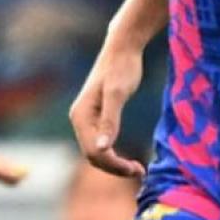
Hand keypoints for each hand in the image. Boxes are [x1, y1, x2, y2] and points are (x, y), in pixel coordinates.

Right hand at [69, 41, 146, 177]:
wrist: (122, 47)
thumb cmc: (122, 67)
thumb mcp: (117, 94)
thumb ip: (110, 121)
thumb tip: (103, 149)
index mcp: (81, 116)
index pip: (93, 152)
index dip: (114, 165)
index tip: (137, 169)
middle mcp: (79, 119)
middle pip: (92, 155)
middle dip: (114, 167)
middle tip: (140, 171)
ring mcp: (86, 118)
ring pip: (96, 152)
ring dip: (114, 163)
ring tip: (138, 168)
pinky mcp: (96, 116)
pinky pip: (100, 143)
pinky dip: (114, 154)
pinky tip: (129, 157)